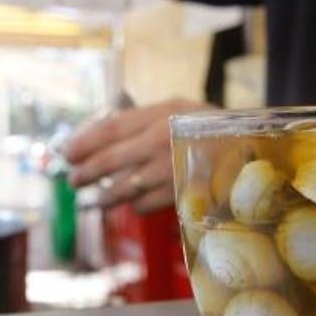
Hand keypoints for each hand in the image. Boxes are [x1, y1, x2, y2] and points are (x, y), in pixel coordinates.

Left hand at [65, 99, 213, 212]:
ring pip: (122, 190)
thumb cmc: (205, 126)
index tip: (67, 154)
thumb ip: (141, 121)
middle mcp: (160, 142)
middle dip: (85, 173)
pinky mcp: (178, 196)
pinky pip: (144, 206)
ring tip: (94, 201)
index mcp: (158, 116)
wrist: (247, 151)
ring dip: (102, 198)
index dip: (83, 143)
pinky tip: (135, 203)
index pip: (109, 130)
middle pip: (108, 161)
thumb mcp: (175, 109)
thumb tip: (100, 137)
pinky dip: (136, 206)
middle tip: (73, 181)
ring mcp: (169, 171)